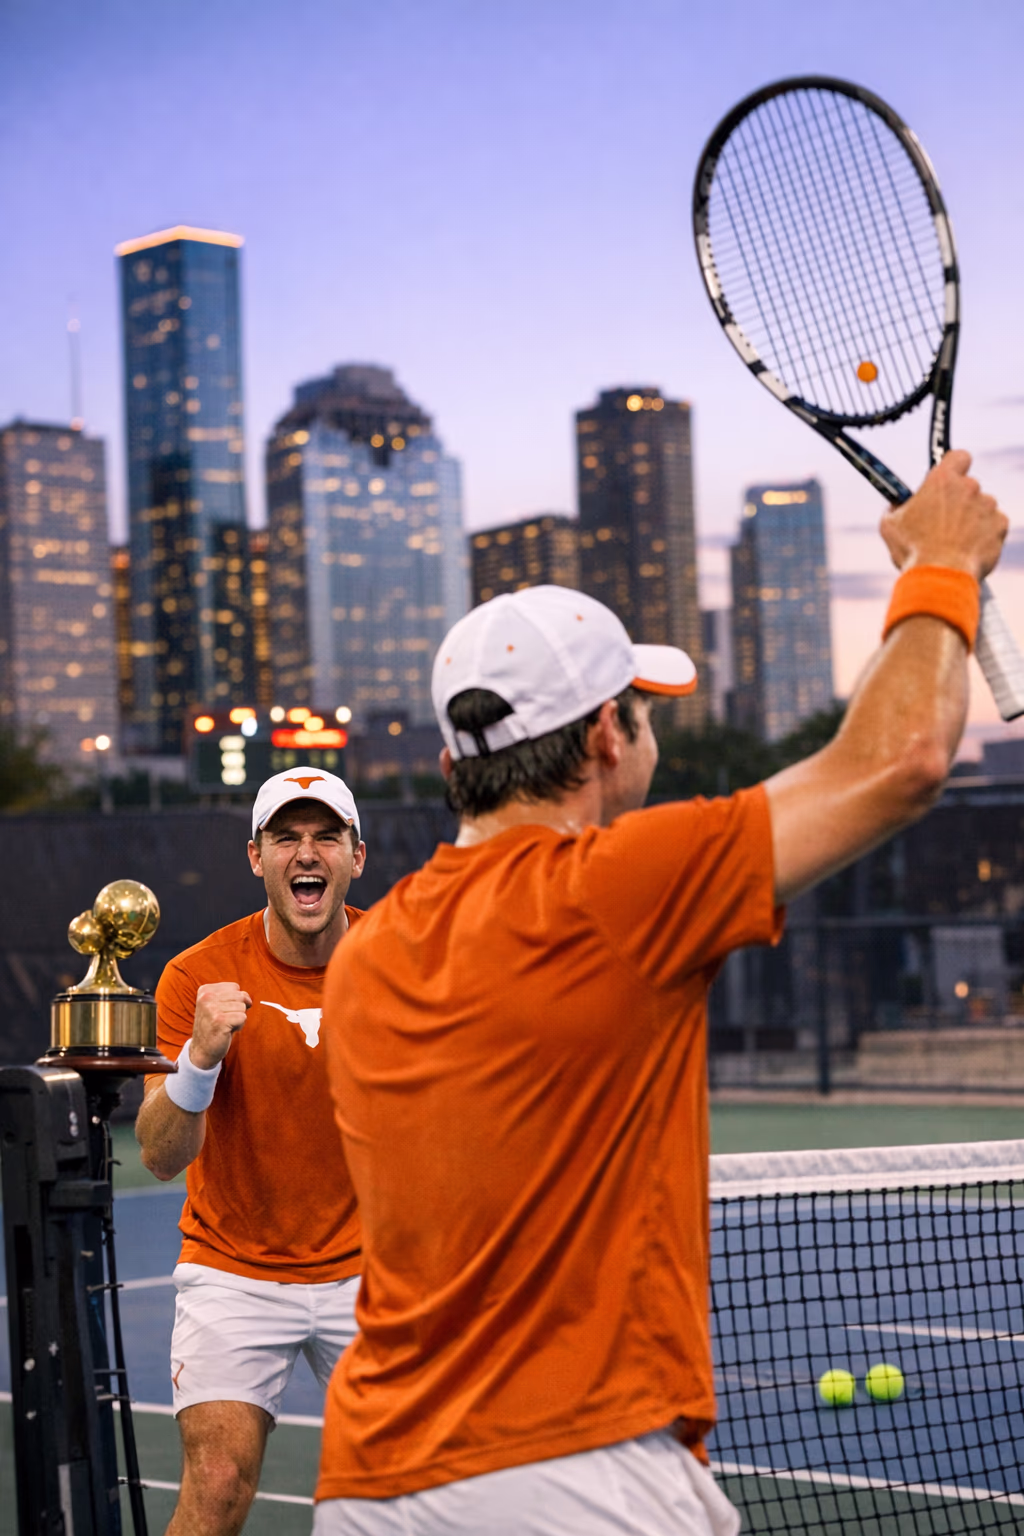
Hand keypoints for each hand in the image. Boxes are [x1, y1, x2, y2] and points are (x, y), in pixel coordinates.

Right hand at [190, 982, 251, 1069]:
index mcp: (205, 990)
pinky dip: (239, 1026)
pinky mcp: (220, 1020)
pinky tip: (227, 1031)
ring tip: (225, 1026)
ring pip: (243, 1007)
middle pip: (240, 996)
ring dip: (238, 1018)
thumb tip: (249, 999)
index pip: (235, 987)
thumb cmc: (214, 1026)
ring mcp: (212, 1008)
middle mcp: (206, 997)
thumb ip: (231, 996)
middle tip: (224, 1020)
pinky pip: (243, 1017)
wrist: (202, 1050)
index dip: (235, 1001)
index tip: (222, 1011)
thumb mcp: (217, 1005)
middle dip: (238, 1010)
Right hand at [880, 450, 1007, 580]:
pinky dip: (984, 535)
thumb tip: (897, 504)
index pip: (958, 456)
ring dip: (972, 519)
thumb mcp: (890, 526)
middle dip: (959, 501)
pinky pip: (993, 525)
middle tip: (944, 522)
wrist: (941, 577)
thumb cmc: (914, 551)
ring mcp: (987, 506)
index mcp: (941, 481)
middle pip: (968, 487)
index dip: (955, 466)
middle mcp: (969, 487)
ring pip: (982, 507)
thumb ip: (896, 507)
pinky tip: (969, 549)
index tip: (950, 477)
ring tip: (955, 542)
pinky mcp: (1000, 525)